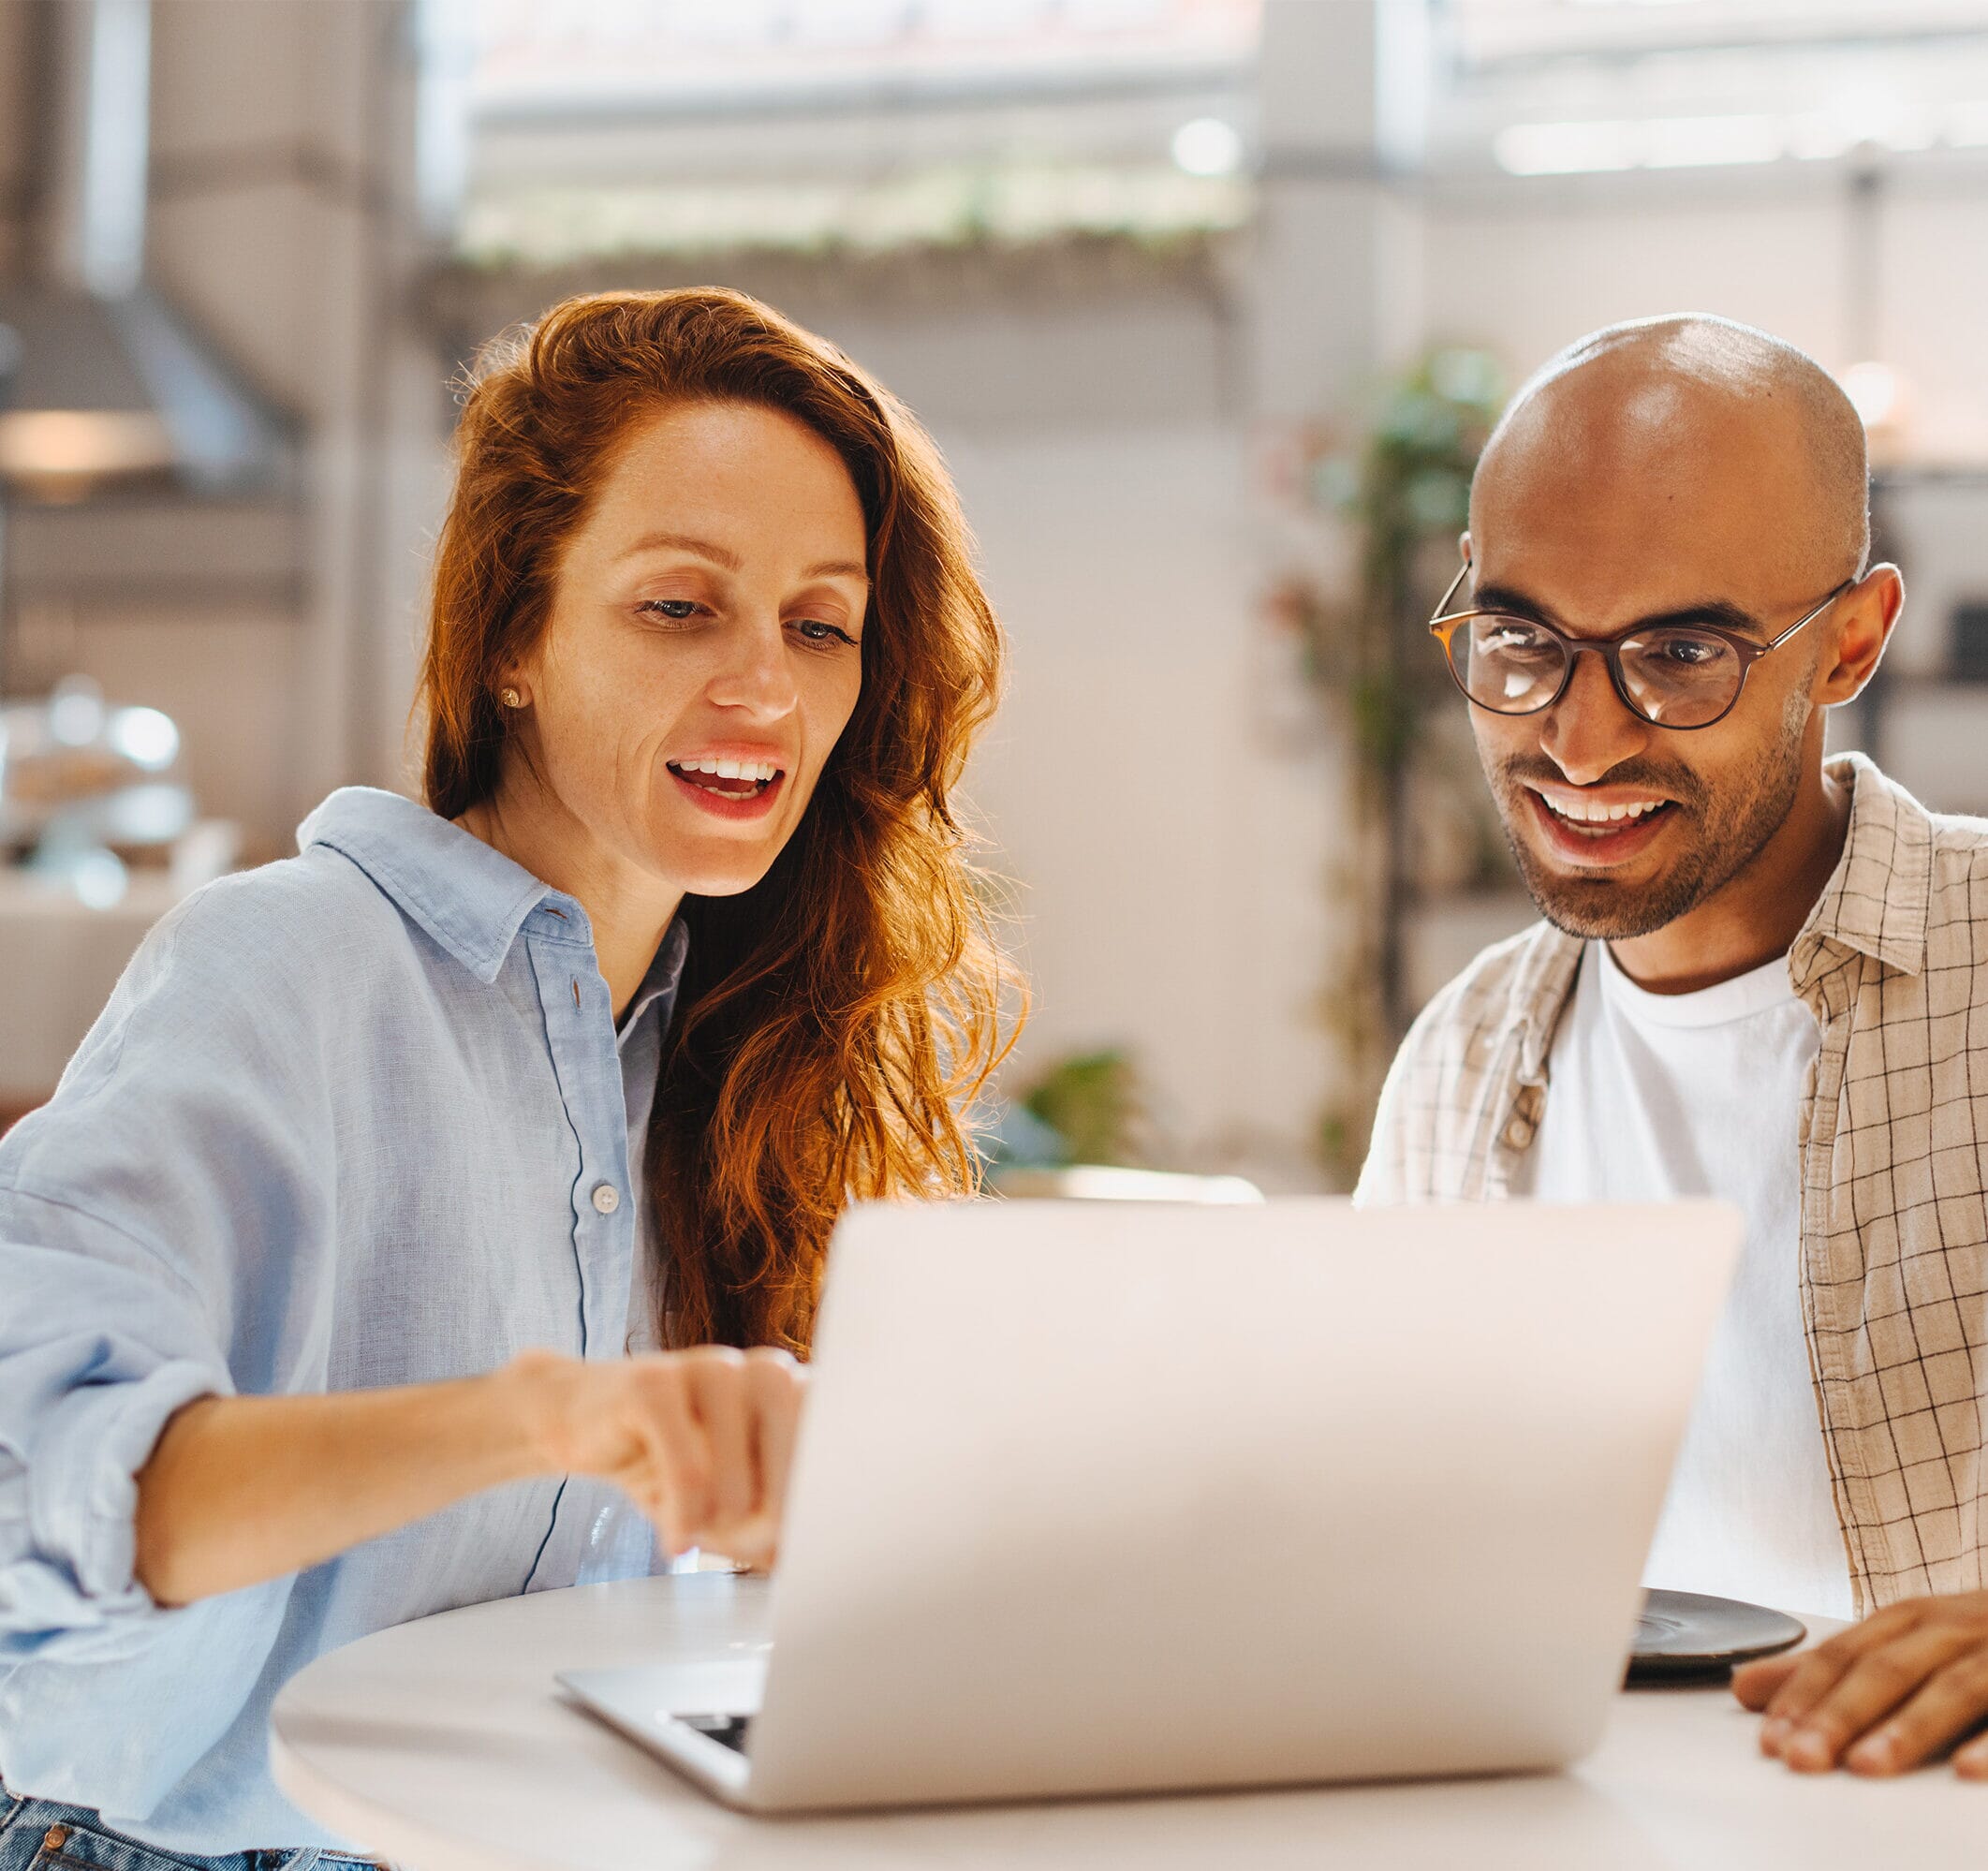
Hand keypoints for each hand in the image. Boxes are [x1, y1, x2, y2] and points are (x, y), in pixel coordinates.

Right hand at [505, 1345, 806, 1566]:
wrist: (581, 1424)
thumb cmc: (671, 1463)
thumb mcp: (734, 1502)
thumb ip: (775, 1524)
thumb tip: (811, 1567)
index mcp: (796, 1393)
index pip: (843, 1436)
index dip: (831, 1494)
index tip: (818, 1539)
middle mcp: (765, 1369)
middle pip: (802, 1443)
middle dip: (782, 1510)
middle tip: (755, 1548)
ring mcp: (710, 1367)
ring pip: (742, 1459)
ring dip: (727, 1514)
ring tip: (706, 1534)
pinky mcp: (653, 1382)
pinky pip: (685, 1463)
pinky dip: (685, 1514)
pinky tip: (675, 1542)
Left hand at [1733, 1592, 1987, 1776]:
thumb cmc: (1974, 1639)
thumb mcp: (1901, 1644)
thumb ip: (1827, 1670)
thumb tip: (1744, 1688)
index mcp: (1909, 1619)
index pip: (1843, 1655)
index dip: (1804, 1694)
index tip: (1769, 1738)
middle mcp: (1953, 1627)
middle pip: (1888, 1669)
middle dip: (1840, 1714)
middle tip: (1801, 1758)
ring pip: (1952, 1688)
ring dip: (1907, 1729)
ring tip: (1865, 1767)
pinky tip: (1966, 1771)